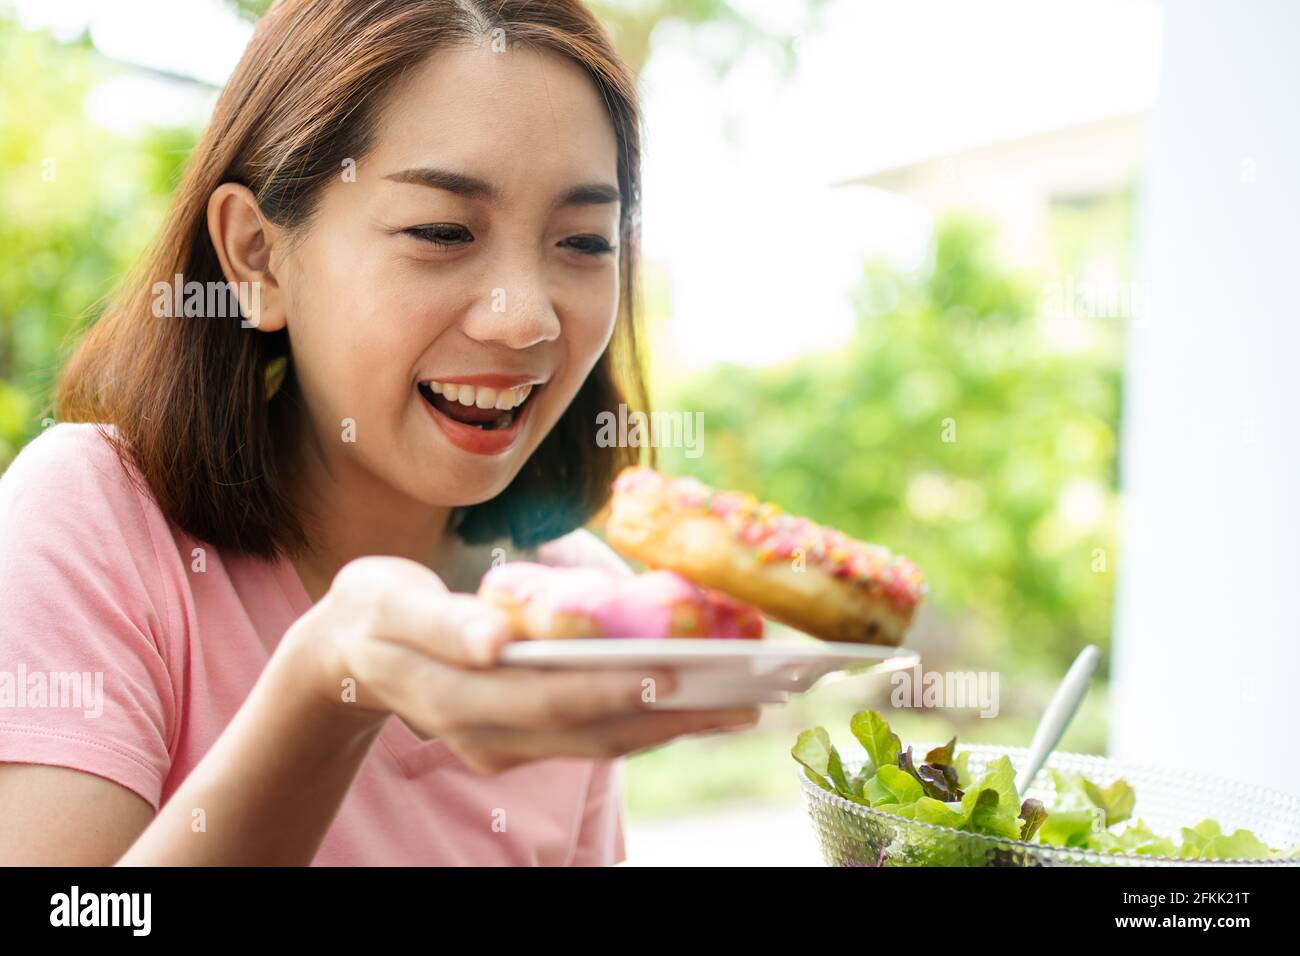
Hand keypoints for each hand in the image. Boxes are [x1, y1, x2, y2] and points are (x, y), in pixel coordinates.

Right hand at [281, 555, 758, 773]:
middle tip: (745, 699)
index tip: (675, 674)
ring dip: (671, 726)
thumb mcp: (388, 600)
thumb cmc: (375, 610)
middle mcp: (485, 734)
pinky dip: (645, 721)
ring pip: (600, 741)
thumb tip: (496, 638)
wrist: (350, 654)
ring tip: (739, 706)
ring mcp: (503, 745)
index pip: (548, 699)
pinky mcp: (520, 742)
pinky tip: (690, 704)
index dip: (614, 689)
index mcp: (454, 695)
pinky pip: (592, 736)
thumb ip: (441, 621)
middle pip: (591, 730)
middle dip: (670, 716)